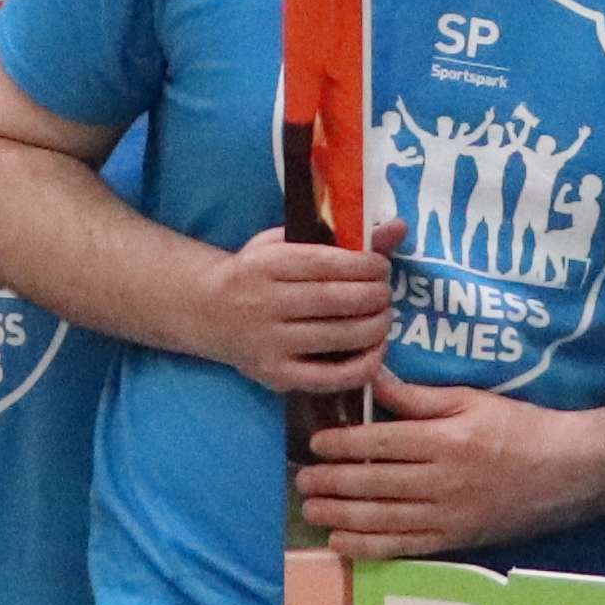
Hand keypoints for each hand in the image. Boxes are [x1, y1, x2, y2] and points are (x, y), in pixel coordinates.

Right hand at [204, 229, 394, 397]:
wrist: (205, 311)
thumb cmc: (256, 272)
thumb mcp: (286, 244)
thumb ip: (341, 237)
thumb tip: (399, 226)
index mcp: (266, 265)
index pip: (326, 264)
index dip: (365, 265)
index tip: (381, 266)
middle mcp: (264, 304)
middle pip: (336, 300)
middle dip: (375, 296)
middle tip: (385, 293)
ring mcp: (269, 344)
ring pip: (338, 337)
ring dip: (375, 327)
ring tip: (383, 317)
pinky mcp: (275, 376)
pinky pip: (329, 378)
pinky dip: (363, 367)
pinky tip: (376, 350)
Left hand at [299, 372, 604, 561]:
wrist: (570, 471)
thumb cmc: (521, 427)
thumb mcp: (473, 399)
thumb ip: (420, 396)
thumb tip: (375, 380)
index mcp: (446, 440)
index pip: (381, 442)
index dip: (343, 444)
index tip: (316, 443)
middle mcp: (442, 481)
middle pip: (374, 483)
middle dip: (333, 482)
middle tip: (302, 480)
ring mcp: (448, 515)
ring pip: (382, 518)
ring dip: (341, 515)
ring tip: (311, 509)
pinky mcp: (456, 539)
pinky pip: (404, 547)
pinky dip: (368, 547)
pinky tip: (341, 542)